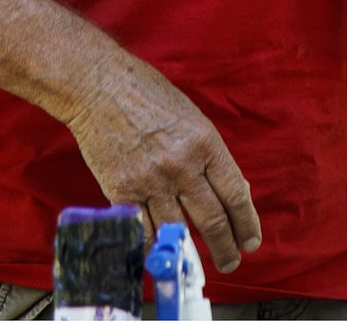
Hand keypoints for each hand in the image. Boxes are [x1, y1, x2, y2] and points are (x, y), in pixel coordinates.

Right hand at [65, 54, 260, 274]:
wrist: (97, 84)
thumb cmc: (145, 92)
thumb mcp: (190, 116)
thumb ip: (208, 154)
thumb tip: (230, 189)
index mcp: (204, 141)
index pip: (235, 195)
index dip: (246, 224)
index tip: (249, 241)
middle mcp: (182, 165)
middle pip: (213, 221)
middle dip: (226, 247)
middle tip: (231, 260)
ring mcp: (151, 180)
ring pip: (179, 232)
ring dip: (191, 254)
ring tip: (197, 263)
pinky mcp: (122, 191)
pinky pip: (143, 232)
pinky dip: (154, 247)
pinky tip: (161, 253)